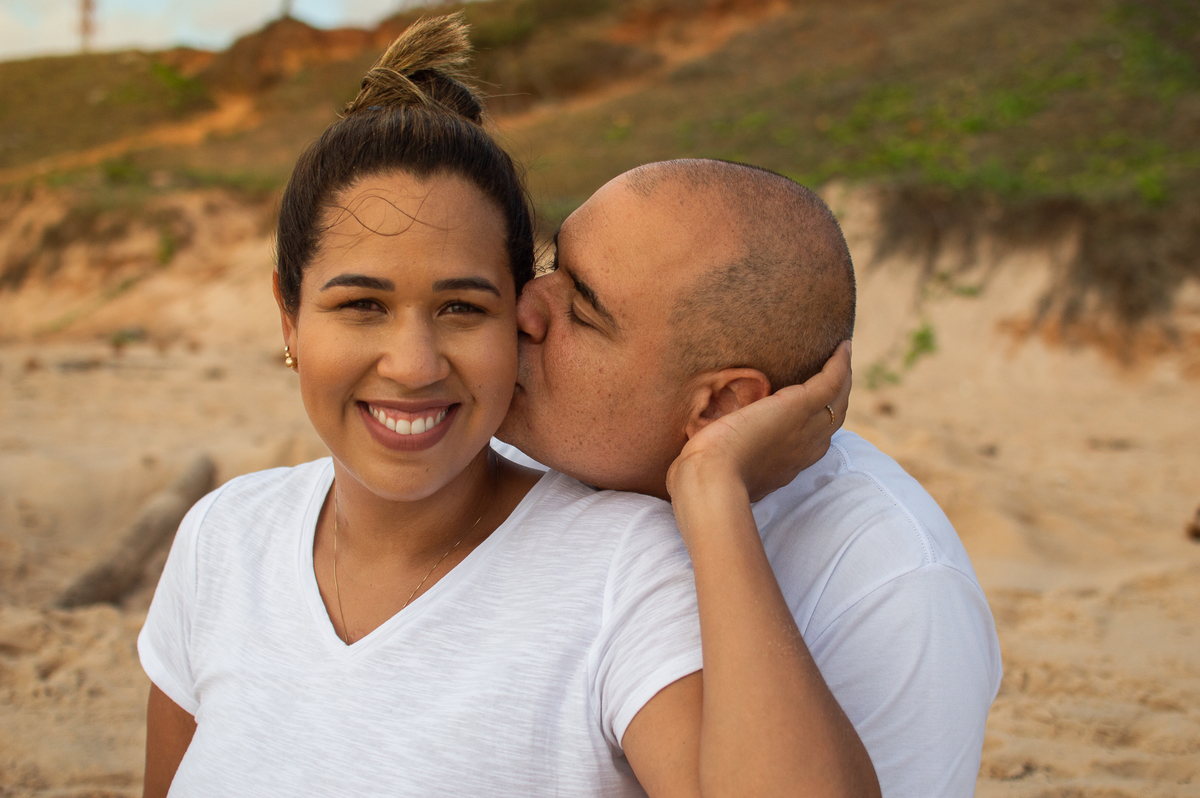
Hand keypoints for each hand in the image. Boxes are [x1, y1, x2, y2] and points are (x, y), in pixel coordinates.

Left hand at [667, 341, 851, 503]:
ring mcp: (805, 429)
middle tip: (839, 374)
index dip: (817, 424)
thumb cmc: (703, 479)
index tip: (815, 408)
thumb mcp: (716, 469)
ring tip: (842, 355)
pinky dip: (840, 364)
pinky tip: (842, 345)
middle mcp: (803, 450)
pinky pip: (831, 382)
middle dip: (838, 399)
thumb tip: (695, 457)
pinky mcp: (798, 408)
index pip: (811, 442)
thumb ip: (714, 461)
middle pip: (833, 420)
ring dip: (844, 377)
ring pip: (838, 401)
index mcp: (785, 466)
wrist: (711, 480)